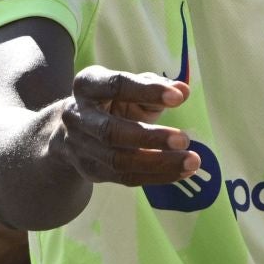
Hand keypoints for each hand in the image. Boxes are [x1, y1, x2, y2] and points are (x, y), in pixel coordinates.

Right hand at [56, 68, 195, 187]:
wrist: (72, 130)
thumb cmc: (110, 101)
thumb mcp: (128, 87)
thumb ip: (154, 87)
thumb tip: (184, 90)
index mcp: (87, 85)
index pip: (116, 86)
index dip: (146, 91)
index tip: (178, 98)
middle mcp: (77, 116)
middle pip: (111, 131)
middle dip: (150, 137)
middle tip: (184, 139)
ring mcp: (80, 147)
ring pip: (119, 160)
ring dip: (159, 163)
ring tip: (191, 161)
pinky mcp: (91, 170)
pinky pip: (125, 178)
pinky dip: (156, 176)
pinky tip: (181, 172)